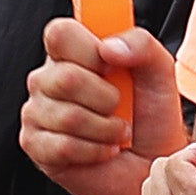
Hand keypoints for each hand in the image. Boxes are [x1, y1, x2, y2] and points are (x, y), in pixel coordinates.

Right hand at [20, 15, 180, 194]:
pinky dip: (95, 151)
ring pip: (67, 116)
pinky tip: (103, 150)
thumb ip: (142, 45)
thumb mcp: (160, 72)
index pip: (59, 32)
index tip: (112, 65)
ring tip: (118, 131)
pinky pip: (62, 146)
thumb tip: (109, 48)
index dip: (88, 49)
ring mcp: (36, 113)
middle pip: (65, 77)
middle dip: (107, 98)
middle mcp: (48, 79)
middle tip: (121, 107)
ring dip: (106, 129)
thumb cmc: (152, 114)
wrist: (154, 161)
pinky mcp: (35, 146)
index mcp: (73, 54)